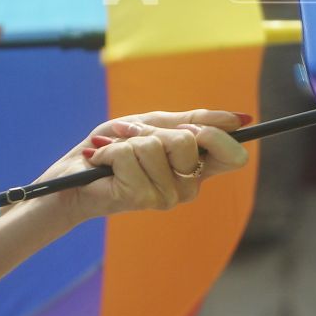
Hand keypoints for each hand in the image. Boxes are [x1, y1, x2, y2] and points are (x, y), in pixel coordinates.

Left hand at [36, 109, 250, 221]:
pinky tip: (102, 163)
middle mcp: (187, 188)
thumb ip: (192, 121)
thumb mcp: (154, 126)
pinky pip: (131, 154)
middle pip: (190, 140)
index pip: (233, 157)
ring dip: (128, 140)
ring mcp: (166, 196)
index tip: (191, 127)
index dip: (218, 136)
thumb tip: (240, 118)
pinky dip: (111, 149)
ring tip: (115, 152)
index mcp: (196, 170)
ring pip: (157, 146)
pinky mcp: (141, 197)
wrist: (75, 175)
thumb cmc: (114, 149)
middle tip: (134, 139)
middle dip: (155, 130)